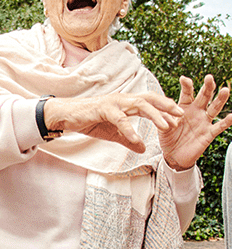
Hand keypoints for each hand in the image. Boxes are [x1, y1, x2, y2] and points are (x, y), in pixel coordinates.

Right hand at [44, 92, 181, 151]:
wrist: (66, 116)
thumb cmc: (88, 121)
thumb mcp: (112, 134)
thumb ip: (128, 140)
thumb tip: (143, 150)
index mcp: (126, 103)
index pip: (151, 103)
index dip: (165, 109)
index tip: (179, 119)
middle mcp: (123, 99)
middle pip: (150, 98)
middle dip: (167, 106)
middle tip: (181, 115)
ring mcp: (114, 102)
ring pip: (139, 105)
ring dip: (155, 115)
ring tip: (166, 126)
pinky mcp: (103, 109)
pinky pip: (120, 119)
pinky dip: (129, 130)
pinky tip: (137, 140)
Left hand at [158, 75, 231, 170]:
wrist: (173, 155)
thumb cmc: (168, 138)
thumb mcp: (162, 126)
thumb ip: (163, 118)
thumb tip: (162, 111)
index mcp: (184, 107)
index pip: (187, 93)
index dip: (186, 86)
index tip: (183, 78)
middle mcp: (197, 111)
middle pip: (204, 96)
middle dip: (207, 87)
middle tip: (209, 78)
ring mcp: (204, 122)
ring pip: (214, 108)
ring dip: (220, 99)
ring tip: (225, 90)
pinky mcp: (209, 133)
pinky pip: (219, 126)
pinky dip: (227, 121)